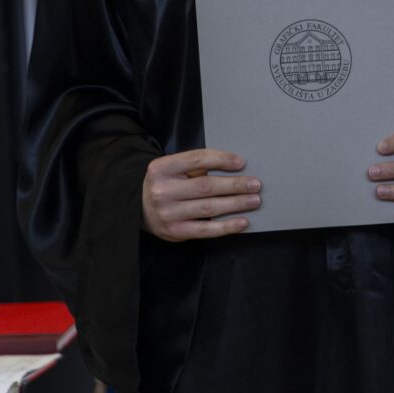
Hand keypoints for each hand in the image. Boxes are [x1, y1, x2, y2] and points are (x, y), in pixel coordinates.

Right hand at [142, 149, 261, 241]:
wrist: (138, 207)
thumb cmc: (164, 183)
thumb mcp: (171, 168)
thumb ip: (194, 166)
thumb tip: (232, 167)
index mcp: (162, 168)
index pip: (196, 159)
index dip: (221, 159)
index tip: (241, 162)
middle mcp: (163, 190)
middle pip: (206, 186)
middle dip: (234, 185)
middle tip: (255, 184)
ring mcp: (168, 213)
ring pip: (209, 208)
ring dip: (235, 204)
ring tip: (254, 200)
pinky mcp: (175, 232)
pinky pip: (206, 230)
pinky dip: (227, 226)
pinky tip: (242, 222)